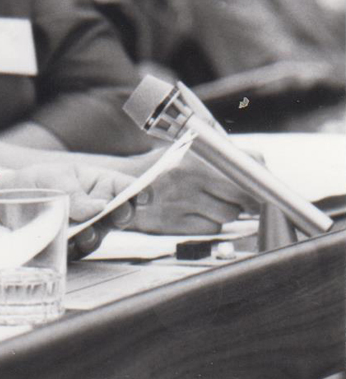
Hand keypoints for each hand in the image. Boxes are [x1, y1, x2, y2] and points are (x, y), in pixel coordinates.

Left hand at [0, 164, 136, 259]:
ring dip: (95, 233)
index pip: (124, 187)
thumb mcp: (51, 179)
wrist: (4, 202)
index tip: (142, 196)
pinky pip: (80, 251)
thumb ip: (74, 193)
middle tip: (116, 213)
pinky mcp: (72, 246)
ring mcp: (87, 228)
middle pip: (121, 213)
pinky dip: (75, 247)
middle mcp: (97, 207)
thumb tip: (98, 208)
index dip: (138, 191)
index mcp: (97, 183)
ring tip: (84, 231)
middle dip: (121, 214)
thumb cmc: (33, 182)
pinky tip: (67, 243)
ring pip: (101, 234)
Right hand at [117, 149, 254, 234]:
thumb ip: (216, 154)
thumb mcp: (183, 150)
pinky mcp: (175, 223)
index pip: (245, 164)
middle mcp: (188, 177)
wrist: (121, 188)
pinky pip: (212, 228)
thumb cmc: (159, 169)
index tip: (259, 182)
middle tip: (245, 199)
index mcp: (193, 156)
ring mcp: (181, 202)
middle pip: (243, 194)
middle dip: (249, 199)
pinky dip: (210, 223)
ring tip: (211, 202)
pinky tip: (197, 213)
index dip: (258, 177)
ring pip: (230, 214)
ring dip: (227, 211)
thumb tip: (257, 164)